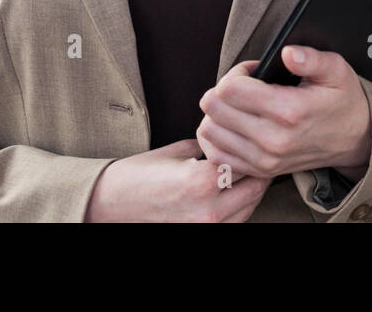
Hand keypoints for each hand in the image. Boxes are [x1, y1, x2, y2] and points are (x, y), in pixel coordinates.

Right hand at [84, 138, 269, 221]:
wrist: (113, 203)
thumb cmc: (141, 173)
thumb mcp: (180, 149)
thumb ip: (213, 145)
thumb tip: (237, 137)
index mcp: (202, 181)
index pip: (247, 160)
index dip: (252, 146)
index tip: (255, 136)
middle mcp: (209, 210)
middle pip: (256, 187)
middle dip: (258, 168)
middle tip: (258, 152)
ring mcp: (206, 228)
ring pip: (250, 207)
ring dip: (253, 188)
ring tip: (247, 170)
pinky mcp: (202, 235)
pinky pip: (236, 221)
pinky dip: (241, 205)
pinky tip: (234, 190)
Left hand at [196, 46, 371, 179]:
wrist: (355, 139)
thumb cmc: (342, 100)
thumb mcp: (336, 71)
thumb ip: (311, 59)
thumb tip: (287, 53)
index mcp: (288, 111)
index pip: (230, 88)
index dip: (237, 72)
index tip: (253, 71)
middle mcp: (272, 139)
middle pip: (214, 108)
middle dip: (224, 89)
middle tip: (245, 86)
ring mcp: (263, 159)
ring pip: (210, 131)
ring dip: (219, 113)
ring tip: (240, 105)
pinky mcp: (259, 171)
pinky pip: (217, 154)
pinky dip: (219, 137)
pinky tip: (234, 124)